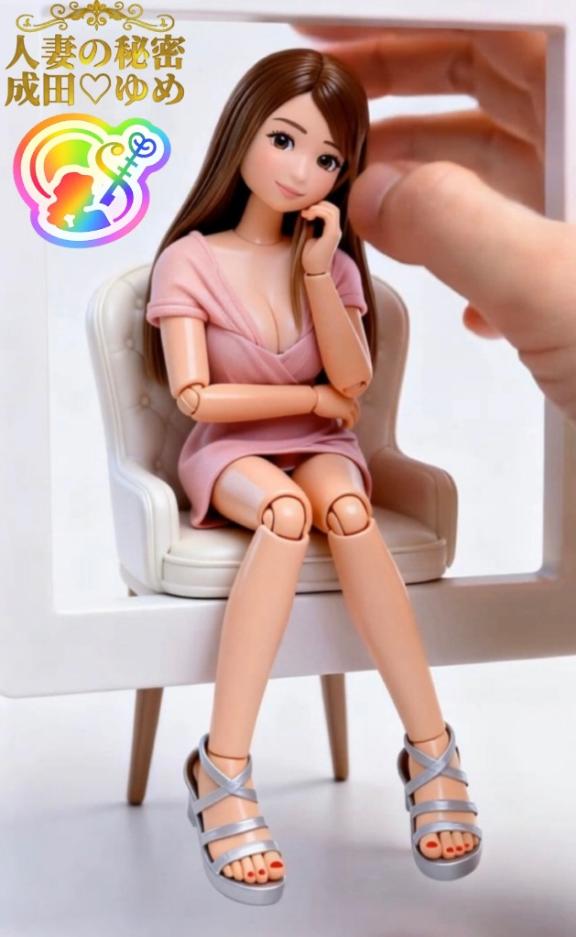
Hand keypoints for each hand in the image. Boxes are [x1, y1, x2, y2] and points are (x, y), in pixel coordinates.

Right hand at [295, 27, 575, 423]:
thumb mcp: (560, 291)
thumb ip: (457, 226)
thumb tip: (374, 193)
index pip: (502, 30)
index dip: (408, 23)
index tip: (332, 30)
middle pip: (497, 81)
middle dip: (402, 87)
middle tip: (325, 102)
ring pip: (504, 162)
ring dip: (427, 176)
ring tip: (360, 193)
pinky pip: (520, 232)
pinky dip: (472, 247)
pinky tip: (454, 295)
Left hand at [301, 200, 341, 273]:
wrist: (315, 271)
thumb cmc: (311, 258)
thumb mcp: (310, 238)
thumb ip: (312, 227)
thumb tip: (309, 216)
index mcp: (332, 231)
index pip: (331, 211)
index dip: (319, 207)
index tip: (306, 214)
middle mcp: (336, 231)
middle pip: (333, 208)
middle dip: (319, 205)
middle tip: (306, 212)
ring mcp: (335, 232)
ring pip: (333, 210)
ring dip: (317, 208)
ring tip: (306, 214)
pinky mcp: (332, 235)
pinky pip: (328, 216)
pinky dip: (318, 212)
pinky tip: (309, 216)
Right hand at [313, 383, 359, 428]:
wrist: (314, 397)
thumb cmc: (315, 394)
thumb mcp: (328, 391)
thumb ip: (334, 395)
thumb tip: (332, 399)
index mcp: (345, 391)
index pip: (353, 400)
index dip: (351, 407)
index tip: (346, 412)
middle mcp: (349, 397)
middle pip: (357, 408)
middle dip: (354, 415)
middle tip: (349, 421)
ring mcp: (349, 404)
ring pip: (355, 416)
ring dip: (351, 422)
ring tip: (345, 426)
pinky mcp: (345, 412)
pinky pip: (351, 421)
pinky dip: (348, 425)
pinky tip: (342, 427)